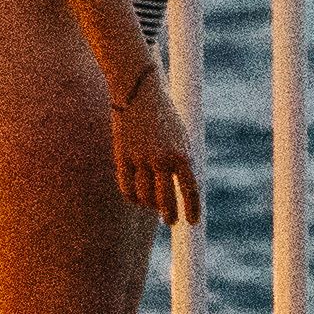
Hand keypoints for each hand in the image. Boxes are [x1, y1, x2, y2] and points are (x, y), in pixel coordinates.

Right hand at [104, 54, 194, 225]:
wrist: (140, 92)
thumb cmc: (164, 116)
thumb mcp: (180, 138)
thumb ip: (181, 163)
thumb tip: (182, 190)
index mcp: (182, 154)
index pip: (190, 191)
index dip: (191, 210)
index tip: (191, 221)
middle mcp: (162, 159)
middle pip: (165, 201)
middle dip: (169, 215)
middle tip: (170, 220)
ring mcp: (140, 159)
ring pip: (145, 197)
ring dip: (150, 205)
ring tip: (153, 205)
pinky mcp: (122, 157)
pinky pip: (126, 188)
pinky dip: (132, 197)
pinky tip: (137, 198)